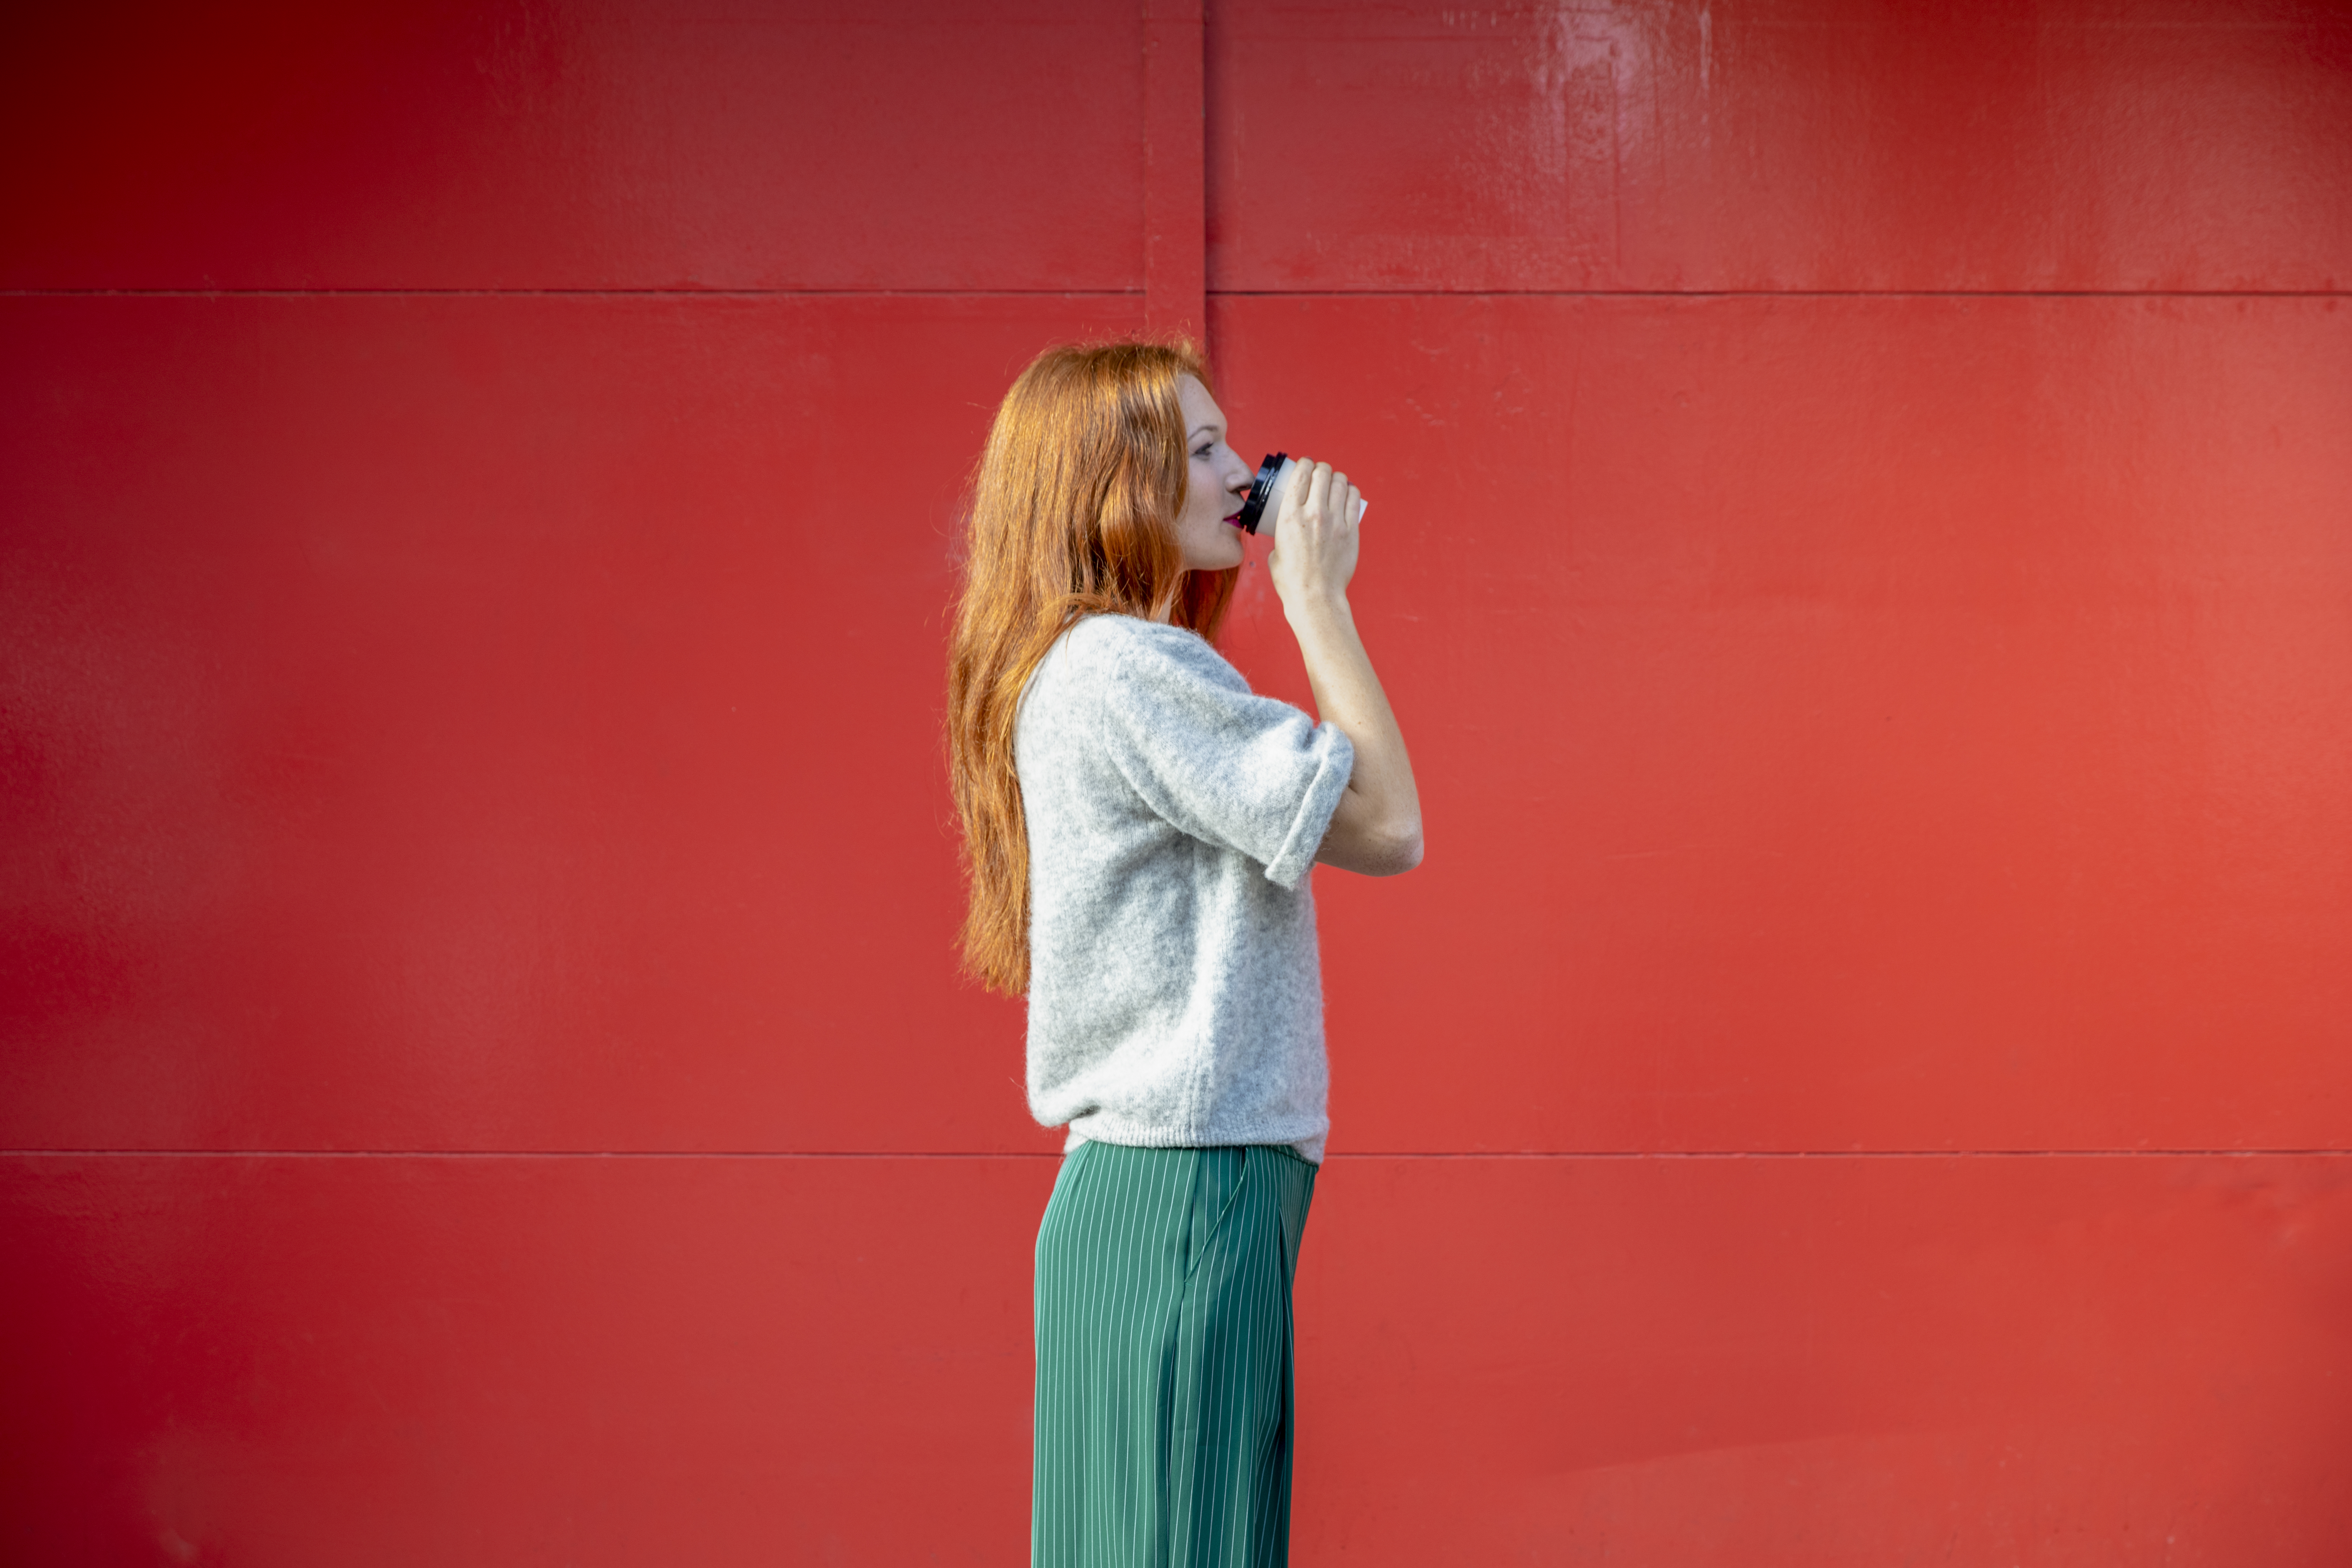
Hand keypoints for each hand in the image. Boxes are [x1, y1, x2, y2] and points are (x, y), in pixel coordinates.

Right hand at [1266, 459, 1363, 613]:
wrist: (1315, 598)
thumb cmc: (1292, 580)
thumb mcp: (1275, 550)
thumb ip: (1283, 532)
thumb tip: (1289, 526)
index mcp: (1290, 516)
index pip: (1301, 473)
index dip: (1304, 464)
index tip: (1305, 466)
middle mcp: (1313, 514)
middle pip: (1323, 472)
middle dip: (1321, 469)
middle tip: (1320, 474)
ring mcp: (1335, 521)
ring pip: (1341, 482)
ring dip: (1336, 478)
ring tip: (1334, 484)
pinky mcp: (1351, 531)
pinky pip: (1354, 499)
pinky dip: (1350, 491)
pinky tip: (1347, 494)